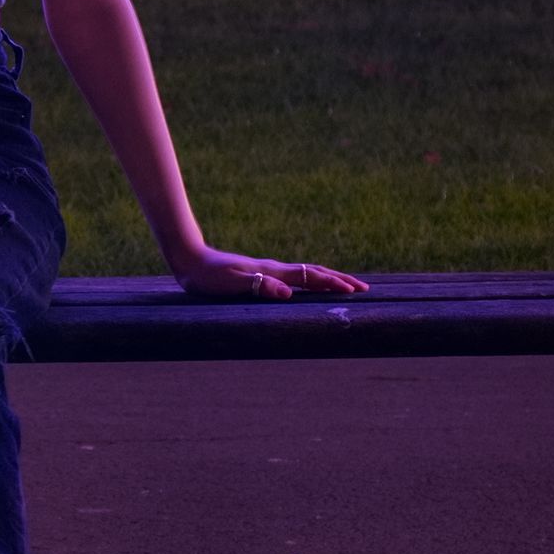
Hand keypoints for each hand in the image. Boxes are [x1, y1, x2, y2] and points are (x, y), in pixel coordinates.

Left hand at [169, 247, 366, 303]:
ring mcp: (268, 270)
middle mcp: (274, 269)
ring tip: (344, 285)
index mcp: (272, 272)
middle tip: (363, 288)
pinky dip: (309, 281)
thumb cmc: (208, 276)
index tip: (355, 290)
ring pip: (305, 273)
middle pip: (314, 272)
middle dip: (339, 279)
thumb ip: (258, 287)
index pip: (310, 277)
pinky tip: (307, 286)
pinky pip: (293, 277)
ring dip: (327, 279)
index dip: (333, 284)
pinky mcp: (259, 274)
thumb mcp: (231, 284)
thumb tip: (287, 293)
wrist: (190, 259)